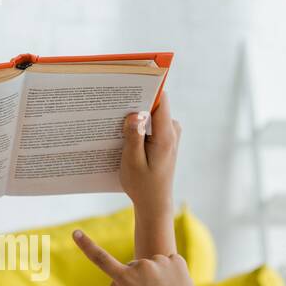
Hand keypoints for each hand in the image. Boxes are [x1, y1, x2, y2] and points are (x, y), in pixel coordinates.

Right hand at [71, 235, 213, 285]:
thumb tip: (116, 275)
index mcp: (126, 279)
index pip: (101, 260)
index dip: (87, 246)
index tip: (76, 233)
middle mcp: (141, 266)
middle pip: (132, 267)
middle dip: (137, 278)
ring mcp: (159, 261)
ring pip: (150, 265)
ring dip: (154, 276)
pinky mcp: (175, 258)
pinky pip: (165, 263)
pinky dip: (169, 272)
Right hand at [119, 92, 180, 214]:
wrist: (154, 203)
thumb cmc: (142, 186)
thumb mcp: (132, 162)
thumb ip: (133, 136)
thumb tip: (134, 113)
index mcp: (166, 136)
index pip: (160, 99)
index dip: (146, 87)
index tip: (129, 81)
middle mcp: (172, 131)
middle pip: (154, 104)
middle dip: (135, 102)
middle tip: (113, 103)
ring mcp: (170, 133)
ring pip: (151, 113)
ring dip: (135, 115)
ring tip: (114, 118)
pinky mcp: (165, 138)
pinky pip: (151, 122)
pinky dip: (138, 125)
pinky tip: (122, 132)